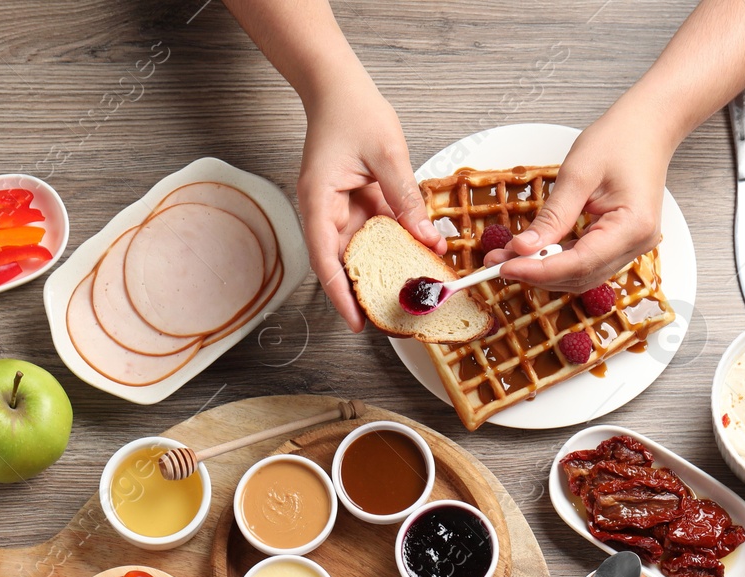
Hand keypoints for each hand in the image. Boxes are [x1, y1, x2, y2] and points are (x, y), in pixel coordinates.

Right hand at [297, 74, 444, 329]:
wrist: (338, 86)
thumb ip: (405, 197)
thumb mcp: (386, 153)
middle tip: (394, 318)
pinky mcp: (356, 203)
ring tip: (412, 294)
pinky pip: (375, 232)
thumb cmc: (351, 111)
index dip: (340, 294)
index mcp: (319, 201)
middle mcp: (324, 210)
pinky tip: (419, 256)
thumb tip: (425, 237)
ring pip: (361, 251)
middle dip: (365, 291)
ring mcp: (339, 208)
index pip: (325, 259)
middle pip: (342, 262)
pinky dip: (394, 245)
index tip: (357, 321)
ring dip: (384, 270)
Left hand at [482, 107, 673, 291]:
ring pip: (583, 275)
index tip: (505, 267)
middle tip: (497, 263)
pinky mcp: (623, 243)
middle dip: (536, 273)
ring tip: (509, 258)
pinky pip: (588, 263)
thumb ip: (551, 216)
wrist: (647, 128)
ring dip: (545, 271)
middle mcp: (638, 244)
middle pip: (580, 276)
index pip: (579, 264)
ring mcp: (633, 246)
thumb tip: (523, 248)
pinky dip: (559, 262)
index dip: (539, 270)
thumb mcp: (577, 174)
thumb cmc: (619, 140)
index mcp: (632, 226)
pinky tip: (535, 253)